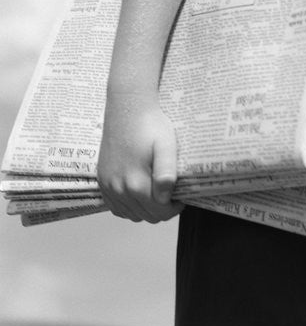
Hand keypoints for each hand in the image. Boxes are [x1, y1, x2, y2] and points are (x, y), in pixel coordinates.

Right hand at [98, 92, 182, 222]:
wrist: (127, 109)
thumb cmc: (150, 125)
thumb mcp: (166, 145)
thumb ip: (166, 172)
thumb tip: (165, 197)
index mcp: (136, 183)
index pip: (159, 212)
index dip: (174, 208)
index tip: (182, 196)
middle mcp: (119, 189)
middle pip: (146, 216)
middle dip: (162, 210)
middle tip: (172, 194)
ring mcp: (108, 186)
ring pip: (132, 215)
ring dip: (147, 209)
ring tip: (158, 192)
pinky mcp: (102, 182)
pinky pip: (117, 208)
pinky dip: (130, 207)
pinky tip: (140, 194)